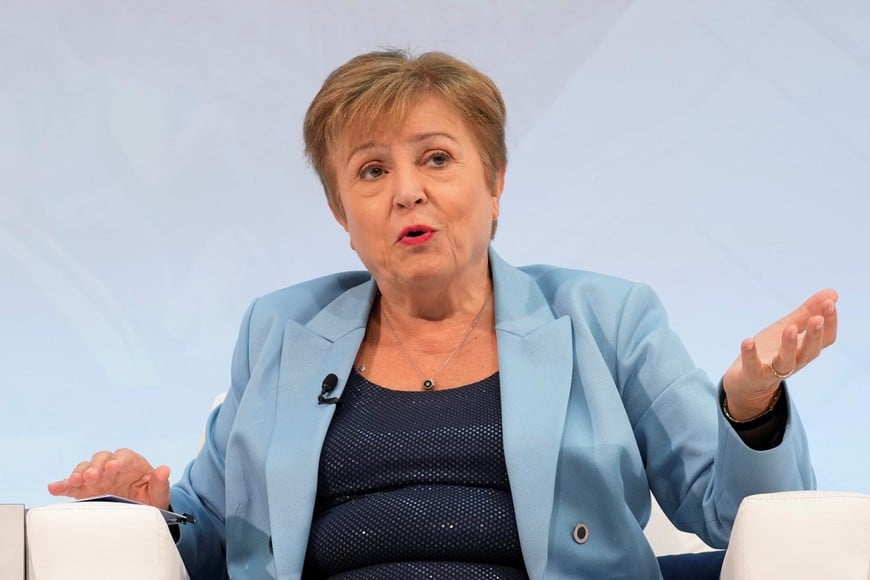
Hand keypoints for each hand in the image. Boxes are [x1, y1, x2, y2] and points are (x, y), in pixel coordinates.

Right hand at [47, 448, 170, 509]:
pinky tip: (53, 488)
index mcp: (131, 463)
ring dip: (78, 474)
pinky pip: (72, 485)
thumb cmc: (150, 498)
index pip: (123, 456)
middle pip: (100, 459)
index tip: (112, 467)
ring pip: (85, 469)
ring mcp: (97, 477)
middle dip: (95, 467)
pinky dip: (62, 485)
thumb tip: (164, 469)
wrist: (140, 509)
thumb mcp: (158, 492)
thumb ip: (160, 482)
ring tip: (73, 482)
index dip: (117, 460)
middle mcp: (112, 466)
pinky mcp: (85, 489)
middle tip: (90, 476)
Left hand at [722, 289, 837, 420]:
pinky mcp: (754, 375)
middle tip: (818, 318)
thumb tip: (832, 293)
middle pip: (810, 351)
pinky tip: (748, 341)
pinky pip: (753, 367)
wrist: (746, 381)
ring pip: (786, 361)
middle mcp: (794, 361)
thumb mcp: (788, 327)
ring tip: (789, 328)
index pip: (826, 339)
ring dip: (789, 345)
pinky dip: (750, 355)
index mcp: (805, 349)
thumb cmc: (771, 351)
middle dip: (815, 335)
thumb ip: (807, 312)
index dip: (830, 322)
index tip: (830, 303)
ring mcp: (774, 370)